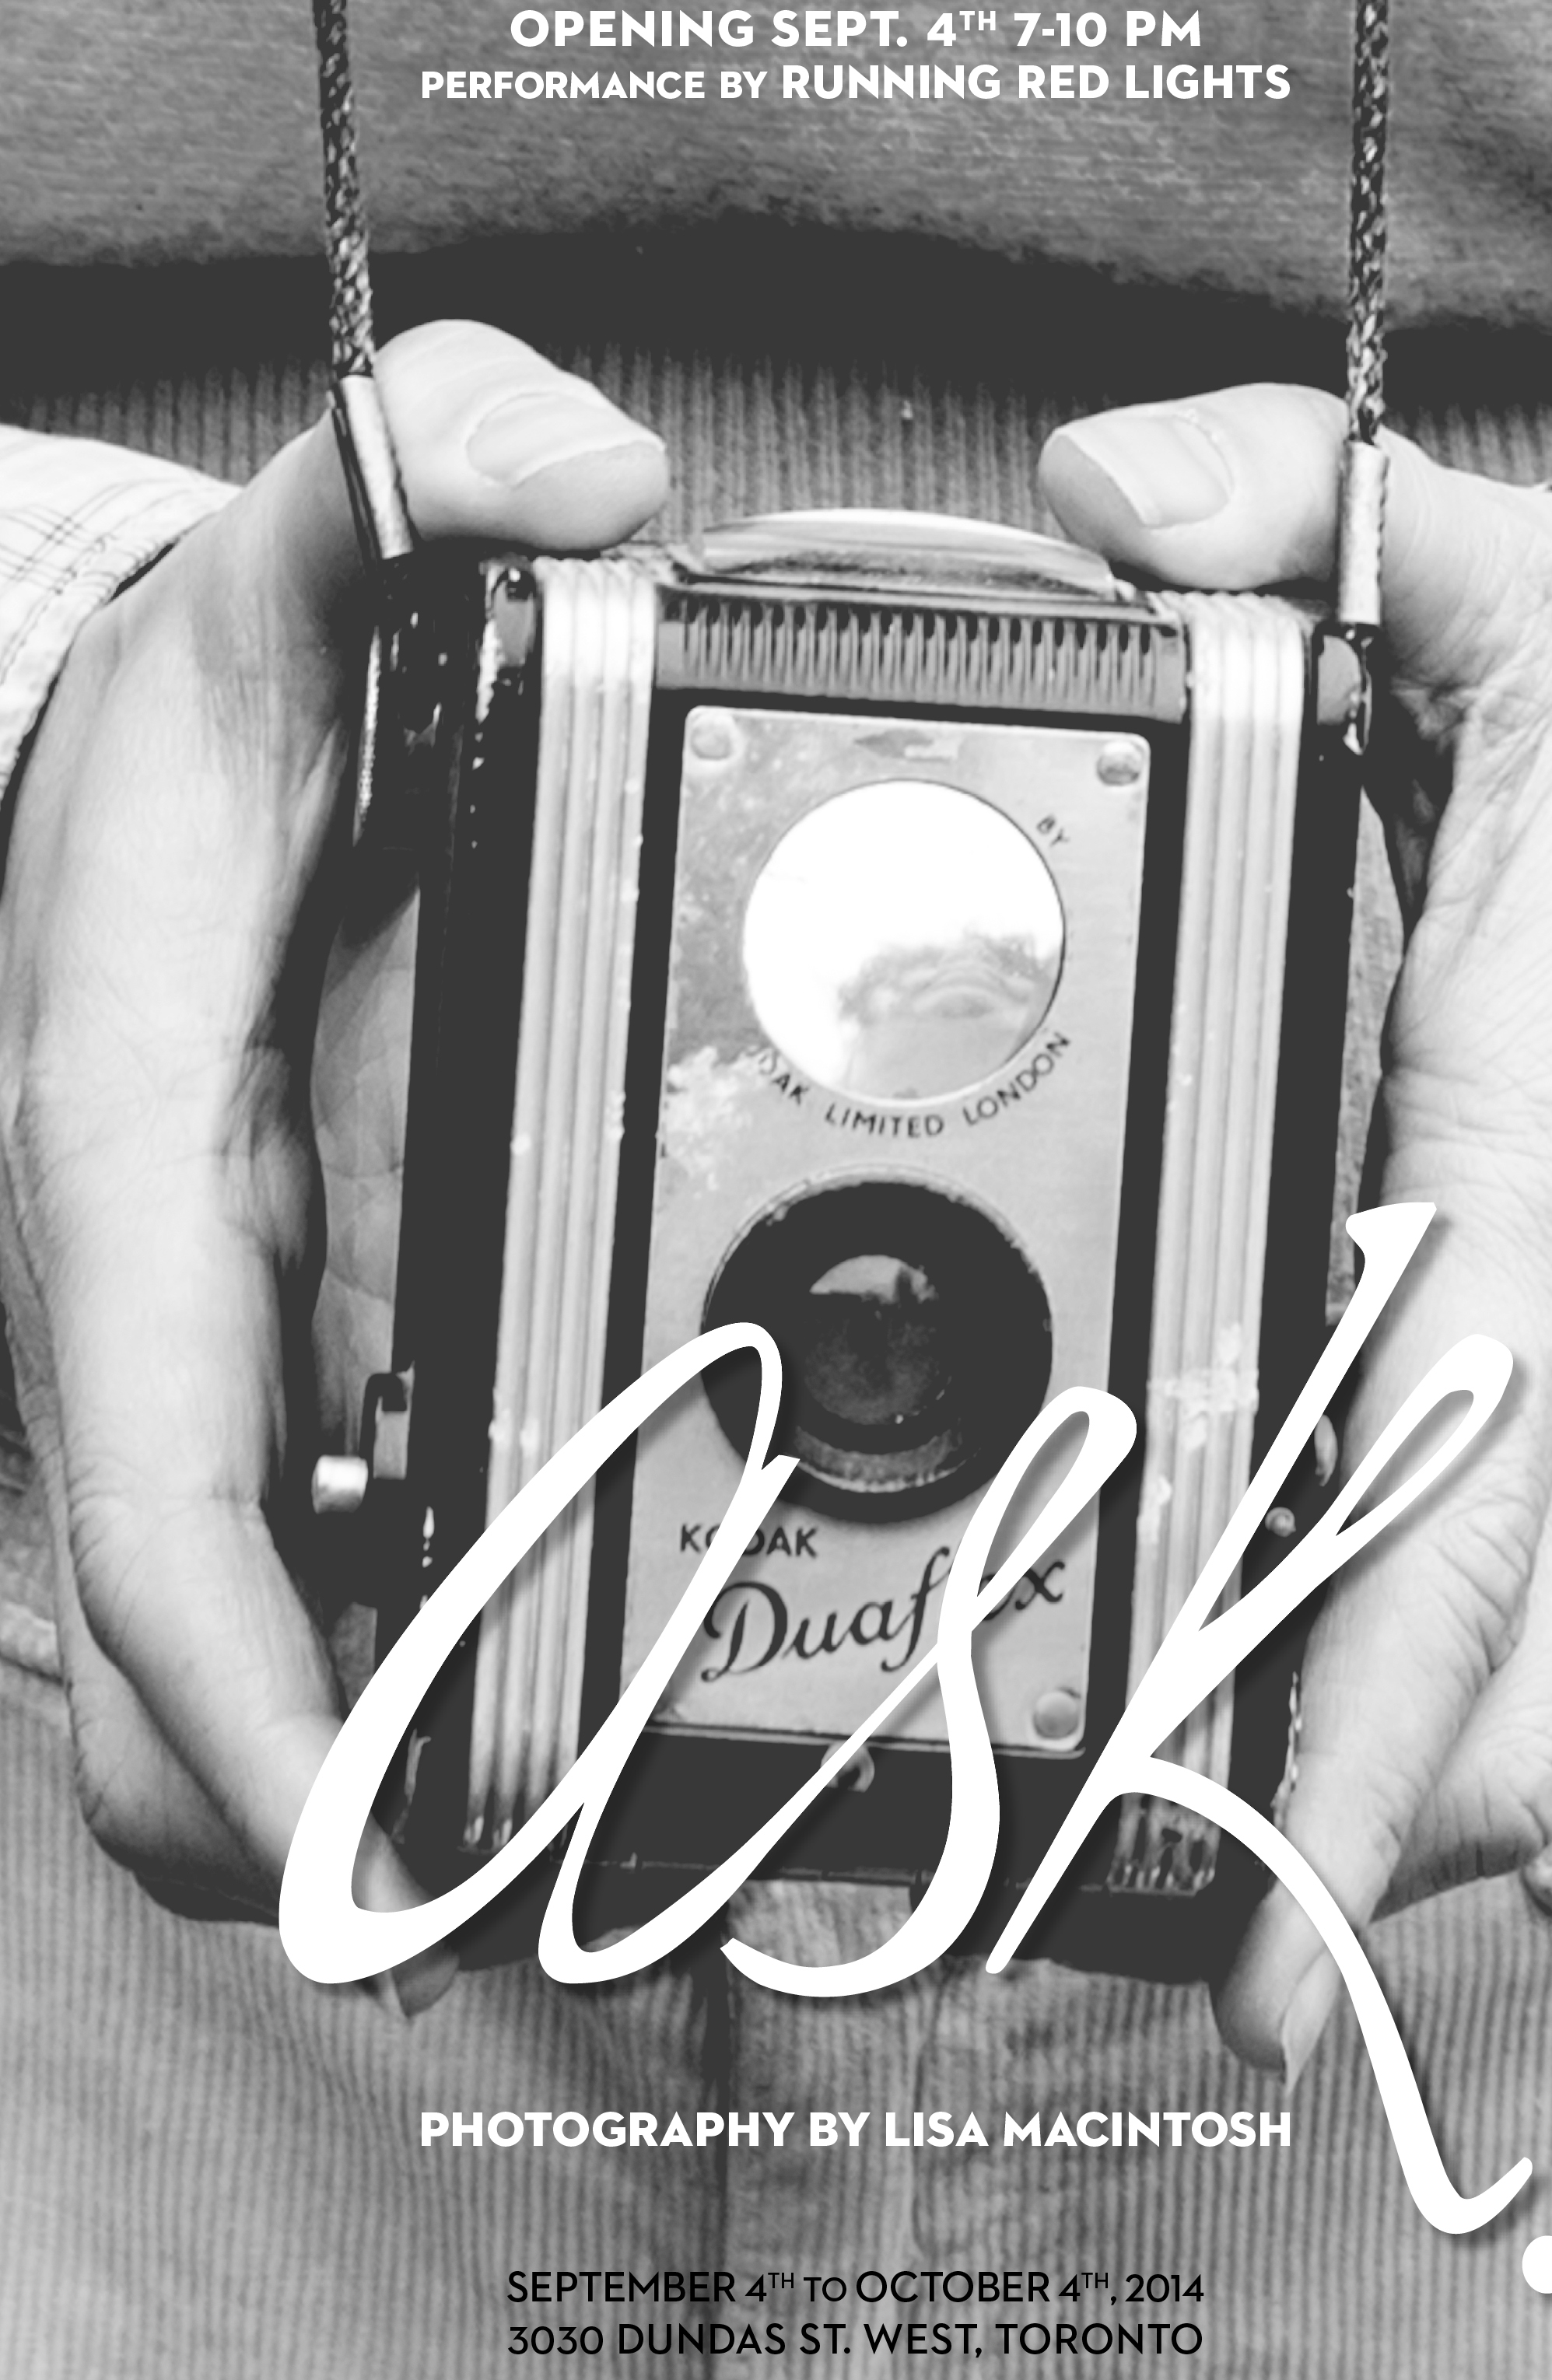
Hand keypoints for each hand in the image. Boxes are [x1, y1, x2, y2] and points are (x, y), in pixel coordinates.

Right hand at [0, 322, 665, 2007]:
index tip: (381, 1865)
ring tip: (614, 1864)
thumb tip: (578, 466)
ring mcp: (208, 1388)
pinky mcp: (269, 1392)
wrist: (109, 788)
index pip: (149, 1515)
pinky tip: (570, 1698)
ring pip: (252, 1675)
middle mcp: (158, 1337)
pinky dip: (415, 1677)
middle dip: (349, 1831)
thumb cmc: (178, 741)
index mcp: (132, 1195)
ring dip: (401, 1786)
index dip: (253, 1716)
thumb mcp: (277, 579)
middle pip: (186, 1689)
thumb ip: (406, 493)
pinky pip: (319, 1590)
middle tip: (570, 1913)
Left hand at [1043, 387, 1551, 2075]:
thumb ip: (1292, 516)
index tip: (1259, 1937)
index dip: (1355, 1761)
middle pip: (1507, 1682)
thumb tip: (1120, 503)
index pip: (1443, 1510)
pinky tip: (1399, 1750)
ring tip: (1248, 1861)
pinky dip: (1493, 1688)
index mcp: (1547, 1157)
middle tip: (1197, 1949)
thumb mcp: (1519, 593)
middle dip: (1358, 1848)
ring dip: (1410, 1775)